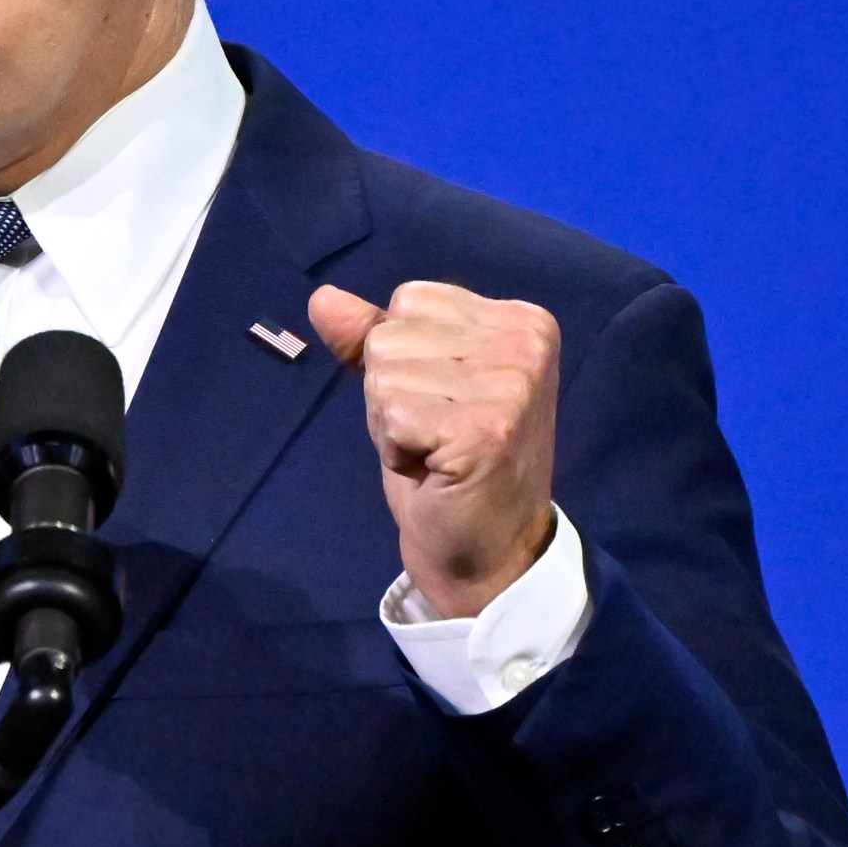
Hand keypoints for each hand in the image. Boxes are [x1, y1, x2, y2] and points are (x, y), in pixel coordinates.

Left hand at [307, 281, 558, 618]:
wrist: (486, 548)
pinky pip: (391, 414)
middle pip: (390, 336)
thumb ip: (370, 334)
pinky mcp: (488, 428)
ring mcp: (512, 384)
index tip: (442, 400)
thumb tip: (322, 298)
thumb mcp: (411, 381)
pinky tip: (433, 469)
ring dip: (391, 422)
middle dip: (392, 390)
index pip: (409, 299)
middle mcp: (525, 340)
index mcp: (520, 319)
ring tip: (434, 450)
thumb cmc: (447, 460)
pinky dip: (394, 448)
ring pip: (384, 374)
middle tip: (435, 432)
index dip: (404, 357)